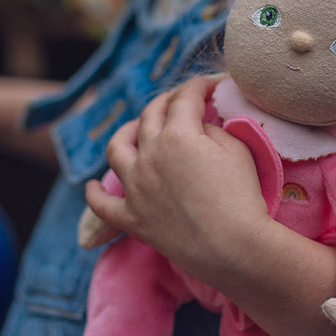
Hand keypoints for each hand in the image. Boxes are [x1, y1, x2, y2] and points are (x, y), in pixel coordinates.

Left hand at [84, 76, 270, 286]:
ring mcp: (136, 188)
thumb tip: (199, 124)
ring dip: (125, 133)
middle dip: (166, 102)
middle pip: (149, 116)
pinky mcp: (132, 218)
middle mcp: (149, 155)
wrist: (235, 248)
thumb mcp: (236, 150)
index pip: (184, 98)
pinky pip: (102, 204)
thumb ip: (213, 129)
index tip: (209, 86)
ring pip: (117, 149)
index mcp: (177, 135)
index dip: (198, 86)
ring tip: (134, 131)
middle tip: (181, 103)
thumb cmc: (242, 197)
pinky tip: (93, 185)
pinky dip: (95, 193)